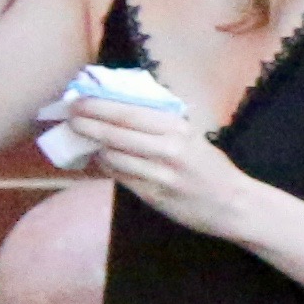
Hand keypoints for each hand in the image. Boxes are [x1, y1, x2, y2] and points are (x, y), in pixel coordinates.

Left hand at [60, 88, 254, 238]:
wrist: (234, 205)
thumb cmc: (210, 167)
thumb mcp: (191, 135)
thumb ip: (159, 122)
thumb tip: (117, 105)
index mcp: (177, 127)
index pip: (127, 112)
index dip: (97, 105)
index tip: (77, 99)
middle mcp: (169, 148)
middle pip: (114, 132)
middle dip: (86, 123)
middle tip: (70, 116)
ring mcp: (161, 174)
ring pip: (113, 155)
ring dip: (95, 147)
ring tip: (85, 140)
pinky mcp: (155, 196)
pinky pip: (120, 176)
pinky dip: (108, 166)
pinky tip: (104, 160)